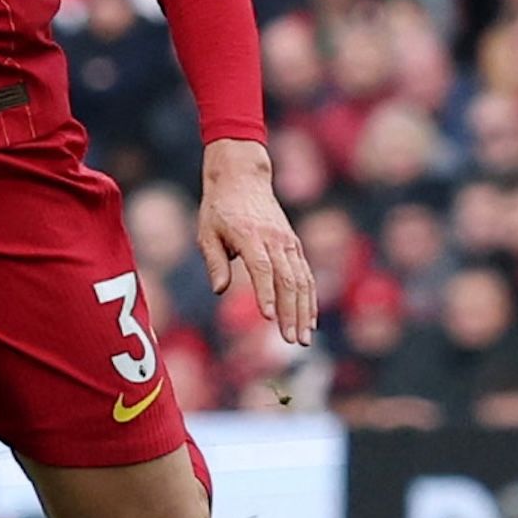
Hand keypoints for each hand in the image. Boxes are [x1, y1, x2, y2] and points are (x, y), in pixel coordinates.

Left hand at [198, 138, 314, 346]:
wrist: (242, 176)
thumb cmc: (219, 207)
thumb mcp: (207, 231)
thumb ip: (215, 261)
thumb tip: (219, 290)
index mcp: (250, 235)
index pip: (262, 268)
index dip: (266, 293)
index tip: (269, 317)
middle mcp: (274, 239)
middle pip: (287, 279)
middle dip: (291, 313)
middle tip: (290, 341)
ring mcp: (288, 242)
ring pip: (302, 280)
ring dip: (304, 312)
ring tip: (303, 339)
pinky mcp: (294, 245)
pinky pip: (306, 275)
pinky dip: (310, 299)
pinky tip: (310, 321)